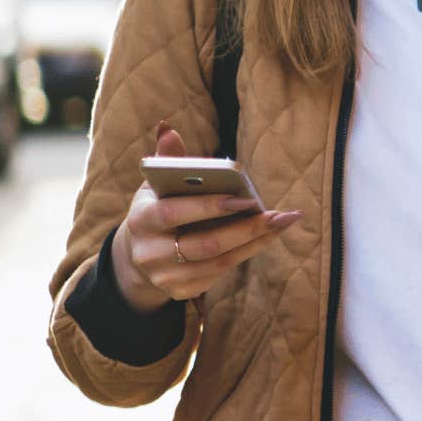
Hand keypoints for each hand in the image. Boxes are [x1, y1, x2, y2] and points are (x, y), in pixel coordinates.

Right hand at [111, 122, 300, 314]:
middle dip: (246, 228)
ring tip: (283, 222)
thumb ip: (167, 160)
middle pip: (205, 244)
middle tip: (279, 214)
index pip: (175, 213)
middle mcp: (149, 253)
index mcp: (141, 220)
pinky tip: (266, 237)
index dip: (210, 207)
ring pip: (219, 261)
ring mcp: (165, 277)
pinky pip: (220, 273)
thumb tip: (169, 129)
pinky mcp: (181, 291)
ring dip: (255, 242)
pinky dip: (246, 253)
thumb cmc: (157, 209)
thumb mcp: (155, 185)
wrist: (138, 255)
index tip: (247, 198)